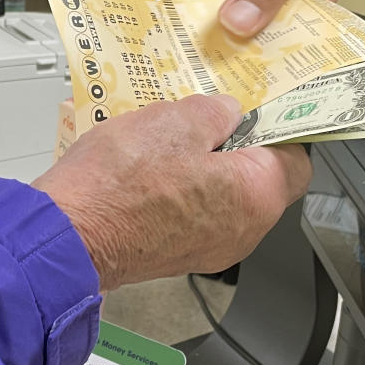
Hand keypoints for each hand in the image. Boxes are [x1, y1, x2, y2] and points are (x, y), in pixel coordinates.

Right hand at [33, 94, 311, 290]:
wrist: (68, 237)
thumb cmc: (119, 184)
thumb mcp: (176, 120)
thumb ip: (217, 112)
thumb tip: (227, 113)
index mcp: (256, 196)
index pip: (297, 157)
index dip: (279, 126)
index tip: (258, 108)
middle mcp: (243, 231)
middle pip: (260, 179)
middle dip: (236, 145)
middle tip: (205, 117)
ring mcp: (210, 249)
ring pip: (226, 197)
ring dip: (206, 167)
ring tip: (170, 140)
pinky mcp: (178, 256)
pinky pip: (197, 215)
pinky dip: (183, 190)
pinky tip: (152, 170)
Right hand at [162, 0, 364, 37]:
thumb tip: (234, 23)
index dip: (203, 29)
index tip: (231, 54)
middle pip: (194, 16)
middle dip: (235, 33)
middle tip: (272, 38)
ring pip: (218, 27)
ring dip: (258, 30)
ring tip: (296, 12)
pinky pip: (236, 27)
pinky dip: (267, 27)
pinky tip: (297, 11)